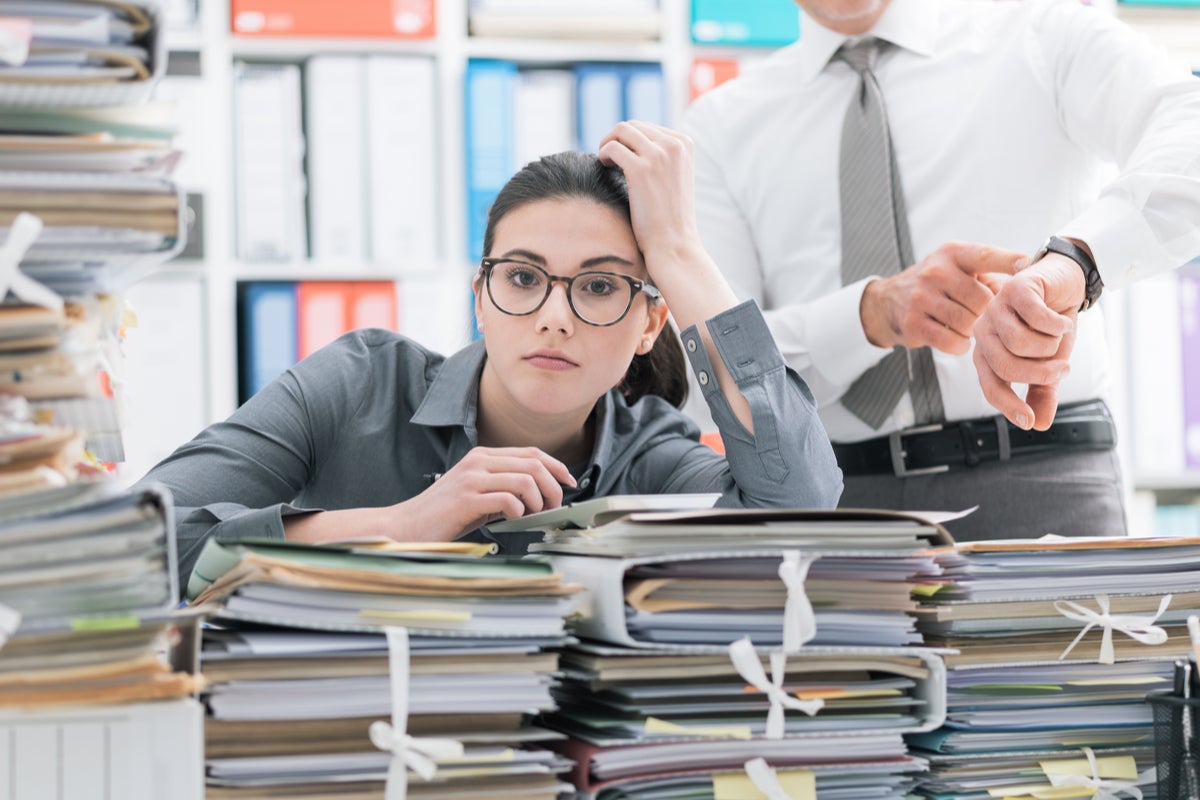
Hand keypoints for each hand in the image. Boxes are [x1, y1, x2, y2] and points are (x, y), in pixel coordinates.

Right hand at [396, 447, 575, 539]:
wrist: (407, 525)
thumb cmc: (445, 514)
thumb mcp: (479, 493)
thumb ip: (506, 488)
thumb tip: (543, 495)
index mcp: (483, 456)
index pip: (531, 452)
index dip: (556, 466)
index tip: (568, 482)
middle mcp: (479, 462)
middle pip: (534, 463)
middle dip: (553, 486)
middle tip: (552, 507)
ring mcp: (472, 478)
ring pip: (526, 479)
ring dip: (538, 501)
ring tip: (533, 515)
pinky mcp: (467, 499)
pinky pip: (508, 499)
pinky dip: (519, 511)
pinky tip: (512, 519)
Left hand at [596, 120, 699, 267]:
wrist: (674, 243)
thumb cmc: (670, 216)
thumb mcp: (674, 177)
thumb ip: (662, 156)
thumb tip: (632, 140)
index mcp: (685, 143)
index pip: (648, 127)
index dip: (630, 140)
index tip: (623, 157)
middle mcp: (674, 145)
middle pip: (633, 126)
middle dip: (616, 139)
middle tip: (608, 159)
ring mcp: (659, 155)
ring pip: (621, 131)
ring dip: (607, 143)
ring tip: (605, 161)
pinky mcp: (641, 170)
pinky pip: (612, 148)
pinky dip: (603, 154)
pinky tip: (603, 167)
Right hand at [860, 241, 1027, 353]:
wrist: (887, 302)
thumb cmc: (936, 285)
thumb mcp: (956, 268)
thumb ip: (988, 275)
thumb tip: (1025, 290)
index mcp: (952, 254)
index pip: (986, 255)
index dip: (1008, 260)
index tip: (1027, 263)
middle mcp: (935, 272)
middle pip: (982, 300)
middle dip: (986, 313)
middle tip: (980, 315)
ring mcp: (921, 297)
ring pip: (968, 323)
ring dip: (972, 330)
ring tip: (965, 326)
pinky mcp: (913, 323)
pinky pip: (952, 341)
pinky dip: (960, 344)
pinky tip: (956, 338)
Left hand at [974, 252, 1083, 429]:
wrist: (1066, 282)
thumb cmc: (1051, 324)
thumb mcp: (1051, 362)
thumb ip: (1043, 390)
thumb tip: (1040, 424)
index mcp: (987, 352)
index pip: (990, 385)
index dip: (1009, 404)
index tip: (1030, 421)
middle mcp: (985, 332)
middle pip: (1006, 366)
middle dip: (1040, 373)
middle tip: (1063, 368)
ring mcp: (996, 308)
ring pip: (1020, 343)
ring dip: (1050, 345)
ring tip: (1058, 335)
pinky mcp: (1015, 289)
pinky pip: (1036, 318)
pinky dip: (1057, 325)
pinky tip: (1062, 320)